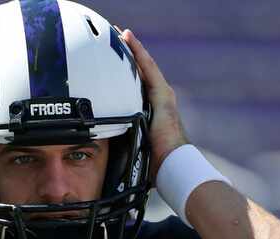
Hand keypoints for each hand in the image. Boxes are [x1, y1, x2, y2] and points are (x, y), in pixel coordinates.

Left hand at [120, 29, 187, 181]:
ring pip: (144, 65)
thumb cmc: (156, 162)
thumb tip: (106, 140)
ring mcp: (163, 95)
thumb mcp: (136, 145)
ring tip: (121, 33)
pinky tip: (129, 39)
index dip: (128, 68)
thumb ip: (126, 137)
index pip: (138, 84)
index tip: (116, 55)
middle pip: (141, 71)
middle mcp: (160, 99)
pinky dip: (138, 53)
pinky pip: (147, 68)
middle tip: (116, 37)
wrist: (173, 164)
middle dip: (130, 54)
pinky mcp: (163, 95)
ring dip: (133, 48)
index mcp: (153, 110)